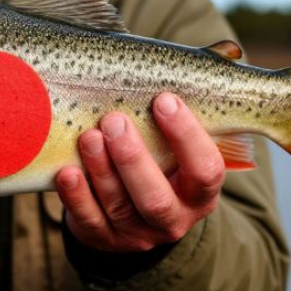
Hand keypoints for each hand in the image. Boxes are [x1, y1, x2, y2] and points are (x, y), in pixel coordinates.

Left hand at [55, 93, 223, 253]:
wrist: (134, 219)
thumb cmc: (158, 164)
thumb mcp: (180, 148)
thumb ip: (187, 112)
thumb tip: (224, 51)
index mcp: (200, 193)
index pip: (205, 170)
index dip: (187, 137)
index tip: (164, 100)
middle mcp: (173, 218)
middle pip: (156, 198)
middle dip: (133, 158)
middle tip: (114, 121)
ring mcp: (137, 233)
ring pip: (119, 207)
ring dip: (102, 170)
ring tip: (88, 137)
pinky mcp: (103, 239)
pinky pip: (88, 221)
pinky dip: (76, 196)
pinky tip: (66, 172)